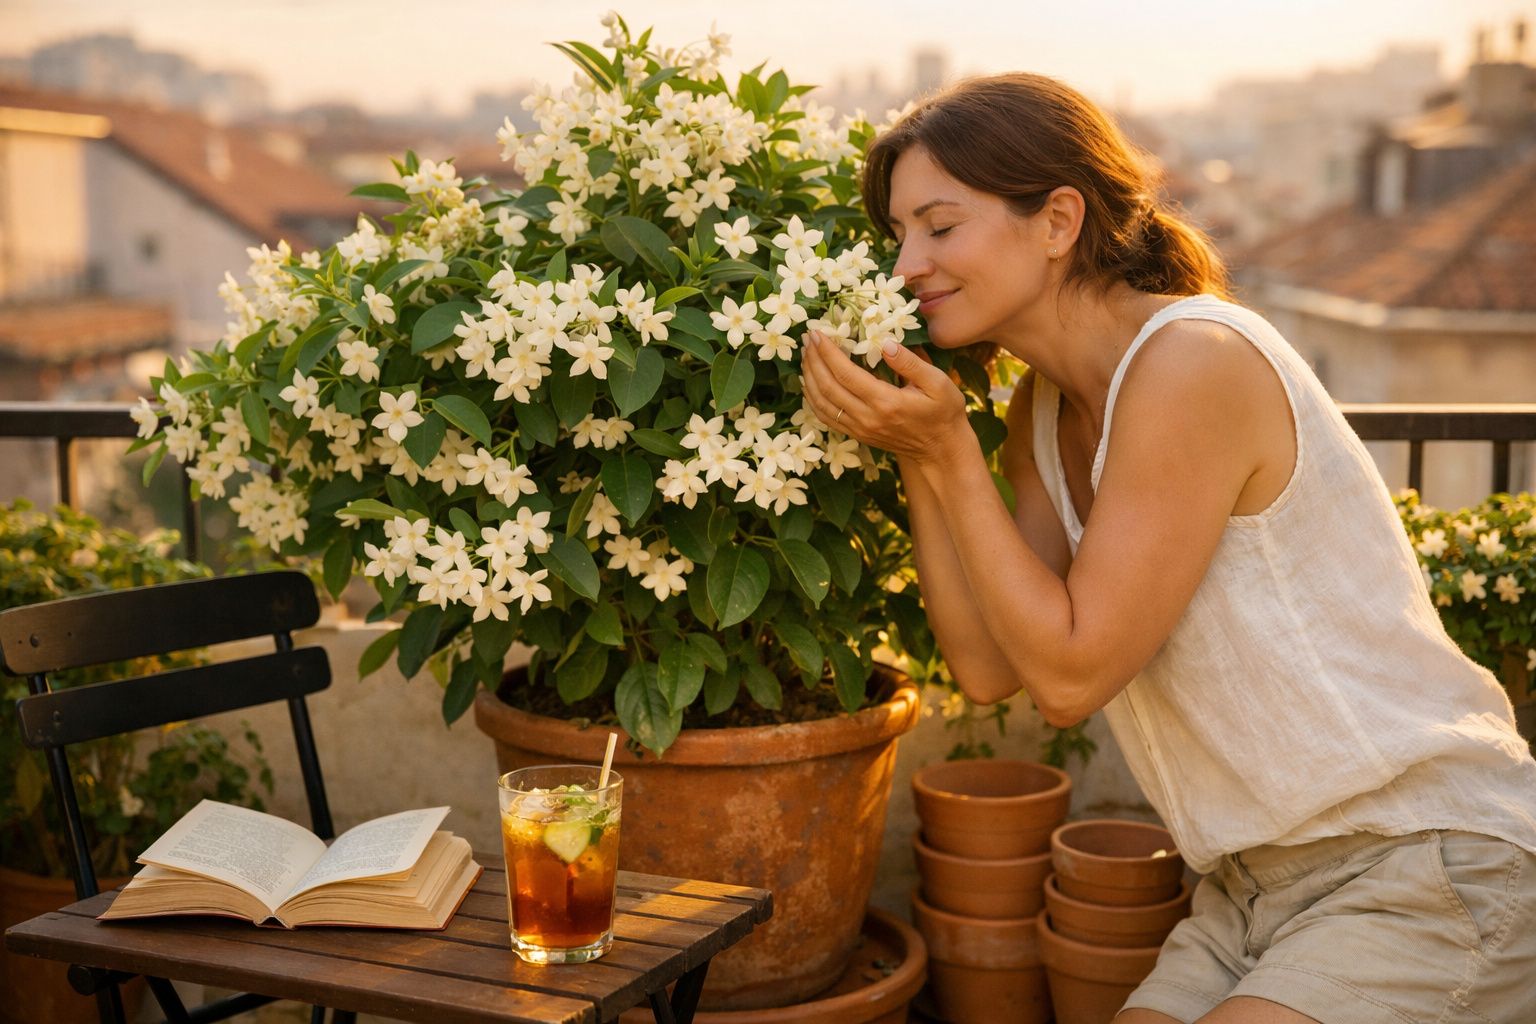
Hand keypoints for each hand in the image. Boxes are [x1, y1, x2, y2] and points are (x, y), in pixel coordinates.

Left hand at [799, 331, 971, 464]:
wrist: (941, 450)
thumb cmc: (944, 412)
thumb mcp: (938, 383)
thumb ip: (910, 363)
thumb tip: (885, 343)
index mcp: (885, 402)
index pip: (845, 372)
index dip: (827, 351)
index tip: (817, 332)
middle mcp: (867, 418)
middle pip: (827, 386)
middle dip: (813, 360)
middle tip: (807, 338)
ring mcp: (860, 429)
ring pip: (822, 403)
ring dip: (809, 378)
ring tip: (805, 355)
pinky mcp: (858, 435)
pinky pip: (827, 417)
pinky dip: (813, 399)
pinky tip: (810, 383)